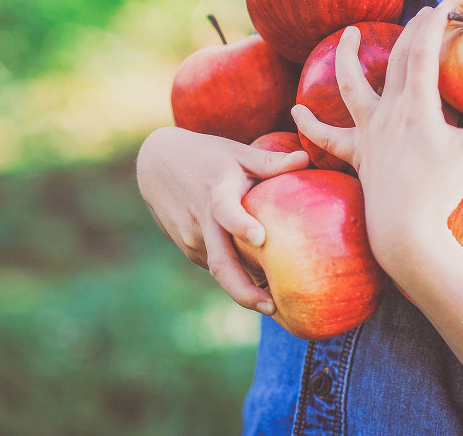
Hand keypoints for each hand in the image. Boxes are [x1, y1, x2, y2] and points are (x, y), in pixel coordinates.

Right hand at [136, 125, 309, 312]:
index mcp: (216, 193)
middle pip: (220, 263)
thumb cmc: (207, 156)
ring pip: (221, 271)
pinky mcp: (190, 250)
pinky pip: (216, 267)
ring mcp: (192, 240)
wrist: (157, 165)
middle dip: (244, 291)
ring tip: (276, 304)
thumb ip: (270, 161)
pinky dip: (235, 275)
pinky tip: (258, 285)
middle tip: (273, 308)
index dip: (241, 224)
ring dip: (245, 288)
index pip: (226, 211)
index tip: (260, 238)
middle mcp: (201, 222)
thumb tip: (305, 158)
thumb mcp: (237, 153)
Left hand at [291, 8, 462, 281]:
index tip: (441, 7)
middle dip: (410, 34)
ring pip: (350, 86)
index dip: (431, 28)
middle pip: (396, 61)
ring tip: (349, 34)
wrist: (404, 233)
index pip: (422, 55)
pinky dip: (309, 125)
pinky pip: (328, 139)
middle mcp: (388, 113)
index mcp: (416, 107)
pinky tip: (293, 111)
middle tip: (422, 15)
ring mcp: (369, 133)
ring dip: (348, 57)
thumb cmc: (440, 193)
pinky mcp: (357, 156)